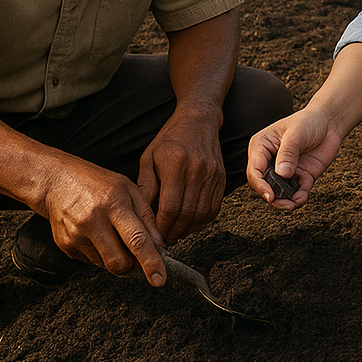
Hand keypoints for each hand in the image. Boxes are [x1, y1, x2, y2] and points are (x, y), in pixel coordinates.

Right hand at [40, 157, 166, 286]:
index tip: (160, 279)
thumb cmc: (98, 183)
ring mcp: (77, 235)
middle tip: (138, 257)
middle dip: (133, 267)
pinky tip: (97, 235)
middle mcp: (94, 221)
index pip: (137, 239)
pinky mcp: (66, 245)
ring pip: (106, 265)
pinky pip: (91, 262)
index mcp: (114, 204)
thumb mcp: (128, 189)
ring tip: (114, 236)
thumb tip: (159, 244)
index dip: (151, 262)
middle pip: (120, 262)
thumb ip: (146, 216)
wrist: (58, 182)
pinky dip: (101, 255)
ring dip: (117, 259)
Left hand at [137, 112, 226, 245]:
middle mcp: (197, 169)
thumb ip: (145, 187)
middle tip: (163, 241)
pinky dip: (202, 222)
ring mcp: (212, 173)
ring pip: (202, 214)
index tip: (153, 236)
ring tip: (175, 234)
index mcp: (176, 163)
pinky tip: (190, 224)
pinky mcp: (222, 177)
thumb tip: (139, 216)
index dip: (162, 227)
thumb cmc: (170, 139)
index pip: (171, 206)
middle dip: (174, 232)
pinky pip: (214, 208)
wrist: (198, 120)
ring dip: (188, 230)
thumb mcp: (149, 158)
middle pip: (187, 213)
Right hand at [247, 108, 344, 210]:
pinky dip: (299, 198)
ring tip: (293, 204)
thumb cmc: (307, 121)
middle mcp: (270, 161)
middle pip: (265, 185)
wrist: (329, 122)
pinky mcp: (301, 176)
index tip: (270, 195)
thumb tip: (282, 175)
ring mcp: (286, 171)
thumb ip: (288, 153)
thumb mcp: (295, 133)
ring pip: (280, 192)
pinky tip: (302, 198)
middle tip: (284, 204)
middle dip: (273, 197)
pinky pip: (297, 192)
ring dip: (285, 201)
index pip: (254, 170)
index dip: (260, 185)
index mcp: (261, 147)